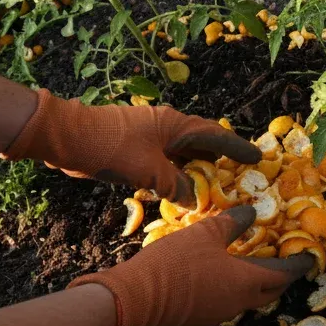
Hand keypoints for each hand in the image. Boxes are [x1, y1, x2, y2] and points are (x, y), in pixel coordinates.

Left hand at [3, 89, 260, 203]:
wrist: (67, 137)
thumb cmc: (112, 149)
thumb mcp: (150, 173)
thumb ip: (177, 187)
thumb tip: (194, 200)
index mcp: (175, 125)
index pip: (216, 135)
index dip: (237, 148)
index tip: (257, 158)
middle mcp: (166, 125)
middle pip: (201, 140)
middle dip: (219, 156)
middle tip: (237, 172)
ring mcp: (149, 133)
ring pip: (181, 150)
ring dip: (196, 165)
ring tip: (212, 182)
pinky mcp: (133, 145)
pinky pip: (164, 157)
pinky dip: (176, 170)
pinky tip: (178, 186)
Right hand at [70, 206, 312, 325]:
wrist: (135, 300)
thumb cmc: (175, 263)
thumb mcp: (205, 233)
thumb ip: (233, 222)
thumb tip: (253, 213)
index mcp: (246, 282)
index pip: (284, 274)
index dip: (299, 263)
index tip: (310, 255)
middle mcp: (238, 303)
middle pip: (269, 291)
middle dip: (282, 277)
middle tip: (286, 261)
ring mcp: (218, 314)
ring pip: (247, 299)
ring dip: (255, 284)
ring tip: (254, 264)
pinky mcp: (200, 319)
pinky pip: (227, 303)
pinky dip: (233, 289)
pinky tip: (222, 275)